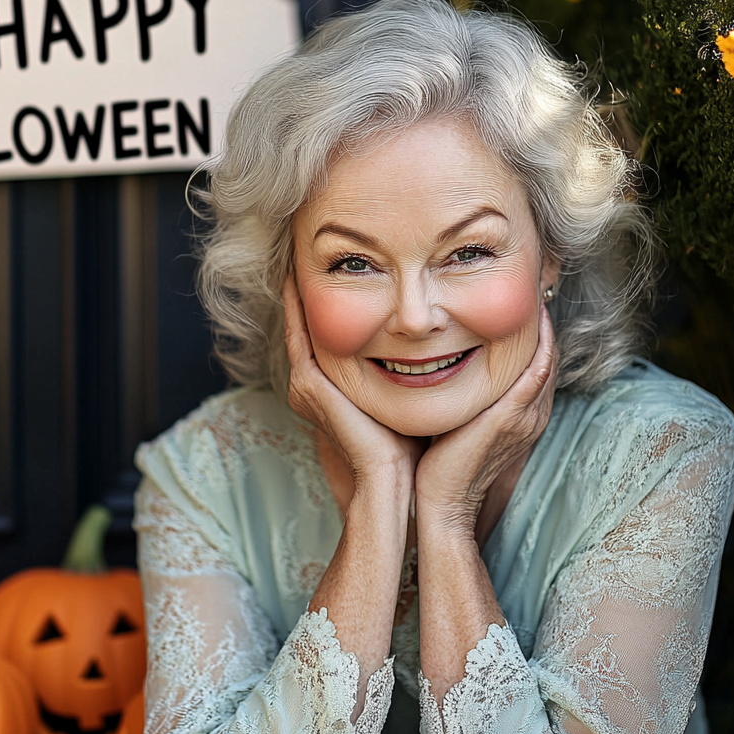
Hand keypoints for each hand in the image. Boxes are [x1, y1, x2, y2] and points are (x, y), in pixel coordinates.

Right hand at [283, 275, 421, 490]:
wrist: (394, 480)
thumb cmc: (408, 444)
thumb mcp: (405, 395)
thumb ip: (408, 370)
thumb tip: (438, 337)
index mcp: (332, 389)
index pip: (328, 336)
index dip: (330, 304)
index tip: (343, 271)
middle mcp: (311, 385)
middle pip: (309, 327)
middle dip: (311, 292)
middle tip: (313, 254)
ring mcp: (305, 385)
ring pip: (300, 326)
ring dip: (299, 293)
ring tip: (301, 258)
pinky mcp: (308, 384)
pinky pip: (298, 334)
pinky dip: (296, 306)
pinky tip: (298, 279)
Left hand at [415, 301, 558, 535]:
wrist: (439, 503)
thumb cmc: (438, 462)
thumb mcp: (456, 417)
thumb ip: (461, 392)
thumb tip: (438, 360)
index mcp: (519, 414)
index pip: (535, 363)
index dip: (533, 332)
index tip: (522, 300)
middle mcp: (529, 414)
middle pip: (546, 356)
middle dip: (541, 322)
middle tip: (535, 285)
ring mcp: (525, 418)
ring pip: (545, 361)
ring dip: (544, 328)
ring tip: (537, 292)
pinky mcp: (511, 420)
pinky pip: (535, 376)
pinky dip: (539, 348)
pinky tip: (535, 322)